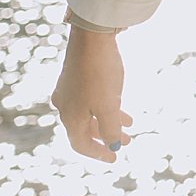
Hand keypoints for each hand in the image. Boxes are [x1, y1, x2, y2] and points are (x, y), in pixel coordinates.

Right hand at [51, 26, 133, 161]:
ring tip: (130, 125)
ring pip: (90, 113)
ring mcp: (69, 89)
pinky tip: (121, 104)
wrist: (91, 37)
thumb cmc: (100, 73)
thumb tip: (115, 146)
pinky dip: (106, 106)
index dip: (98, 153)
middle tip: (127, 143)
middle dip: (107, 137)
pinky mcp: (77, 75)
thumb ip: (111, 128)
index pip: (80, 144)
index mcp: (69, 116)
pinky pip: (91, 98)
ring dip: (109, 121)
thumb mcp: (108, 105)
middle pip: (85, 129)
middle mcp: (65, 105)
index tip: (115, 159)